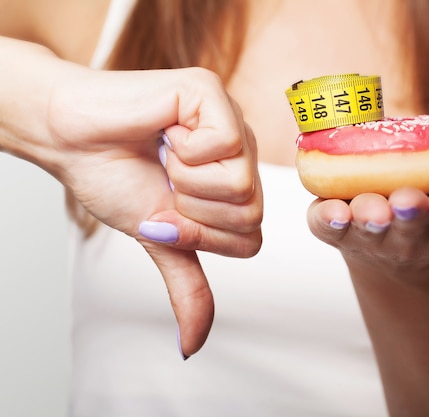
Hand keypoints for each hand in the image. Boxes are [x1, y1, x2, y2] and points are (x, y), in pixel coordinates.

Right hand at [45, 67, 262, 356]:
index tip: (165, 212)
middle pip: (251, 212)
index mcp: (235, 185)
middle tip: (164, 178)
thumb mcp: (160, 241)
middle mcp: (242, 153)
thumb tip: (192, 346)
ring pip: (242, 183)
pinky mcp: (213, 93)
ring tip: (163, 153)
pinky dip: (183, 150)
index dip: (202, 237)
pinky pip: (224, 144)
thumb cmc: (114, 178)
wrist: (68, 138)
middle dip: (193, 210)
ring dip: (185, 179)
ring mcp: (232, 122)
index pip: (251, 238)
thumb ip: (188, 286)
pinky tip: (164, 131)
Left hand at [307, 155, 428, 280]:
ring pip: (368, 231)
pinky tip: (329, 211)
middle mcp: (408, 239)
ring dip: (367, 220)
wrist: (397, 243)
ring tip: (370, 208)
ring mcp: (370, 237)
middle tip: (408, 202)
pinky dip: (327, 220)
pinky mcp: (336, 230)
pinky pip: (328, 228)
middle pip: (409, 231)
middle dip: (409, 217)